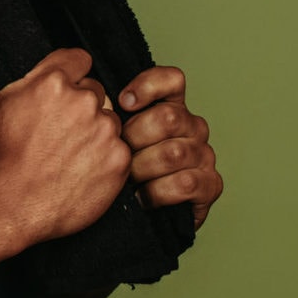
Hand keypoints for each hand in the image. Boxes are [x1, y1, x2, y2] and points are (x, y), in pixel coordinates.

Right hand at [0, 48, 130, 246]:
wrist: (15, 207)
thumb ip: (1, 89)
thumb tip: (10, 85)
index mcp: (51, 82)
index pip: (78, 59)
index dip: (72, 72)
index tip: (68, 87)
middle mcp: (83, 101)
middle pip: (95, 91)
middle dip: (81, 106)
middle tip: (62, 130)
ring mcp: (105, 130)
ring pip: (109, 121)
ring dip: (96, 132)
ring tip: (72, 155)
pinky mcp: (119, 158)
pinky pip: (119, 150)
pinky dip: (105, 159)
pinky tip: (83, 171)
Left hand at [118, 66, 222, 228]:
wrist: (136, 217)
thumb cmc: (117, 170)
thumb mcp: (107, 138)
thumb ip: (106, 114)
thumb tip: (87, 88)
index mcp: (170, 107)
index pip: (171, 80)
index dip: (148, 86)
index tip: (122, 102)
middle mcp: (192, 126)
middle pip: (168, 117)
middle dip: (134, 139)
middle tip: (115, 156)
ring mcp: (204, 154)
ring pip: (174, 152)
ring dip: (142, 169)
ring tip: (124, 181)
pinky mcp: (210, 184)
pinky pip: (185, 183)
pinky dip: (156, 193)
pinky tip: (140, 198)